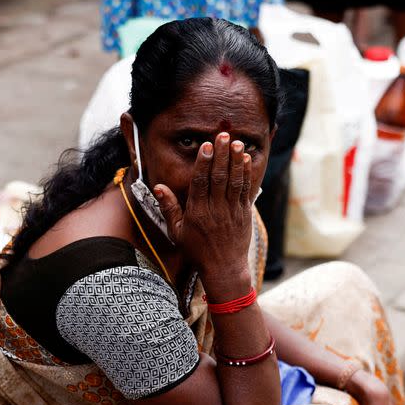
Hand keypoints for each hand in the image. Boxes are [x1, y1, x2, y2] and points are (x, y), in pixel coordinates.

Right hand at [154, 132, 252, 292]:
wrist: (224, 269)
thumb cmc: (197, 251)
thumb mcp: (177, 232)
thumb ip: (169, 208)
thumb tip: (159, 187)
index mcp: (197, 213)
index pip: (200, 183)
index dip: (204, 163)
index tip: (206, 146)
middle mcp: (215, 210)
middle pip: (219, 178)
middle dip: (221, 155)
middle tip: (222, 135)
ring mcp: (231, 211)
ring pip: (234, 181)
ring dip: (235, 160)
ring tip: (236, 142)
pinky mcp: (244, 213)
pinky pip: (245, 190)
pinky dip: (245, 174)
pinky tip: (245, 159)